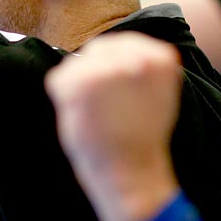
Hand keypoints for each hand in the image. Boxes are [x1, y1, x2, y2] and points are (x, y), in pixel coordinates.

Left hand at [46, 33, 181, 220]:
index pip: (122, 47)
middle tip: (106, 112)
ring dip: (79, 89)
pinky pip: (59, 80)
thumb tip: (120, 53)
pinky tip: (86, 119)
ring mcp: (108, 66)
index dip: (113, 72)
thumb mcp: (155, 93)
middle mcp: (137, 55)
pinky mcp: (82, 81)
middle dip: (95, 76)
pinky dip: (64, 101)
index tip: (117, 99)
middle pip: (98, 50)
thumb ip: (140, 67)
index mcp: (161, 56)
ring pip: (76, 65)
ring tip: (98, 116)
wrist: (131, 173)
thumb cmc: (140, 138)